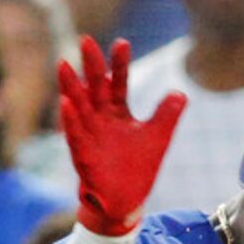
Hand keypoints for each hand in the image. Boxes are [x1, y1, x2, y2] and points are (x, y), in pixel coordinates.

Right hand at [57, 36, 185, 235]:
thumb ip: (167, 116)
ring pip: (78, 108)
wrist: (125, 203)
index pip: (118, 83)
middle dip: (91, 66)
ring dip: (71, 87)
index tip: (122, 43)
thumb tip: (180, 93)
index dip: (119, 64)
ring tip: (63, 64)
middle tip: (86, 40)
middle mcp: (100, 121)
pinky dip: (70, 122)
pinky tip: (64, 104)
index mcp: (117, 113)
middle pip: (95, 88)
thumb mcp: (157, 139)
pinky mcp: (83, 157)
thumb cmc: (137, 170)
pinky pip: (74, 137)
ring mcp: (90, 137)